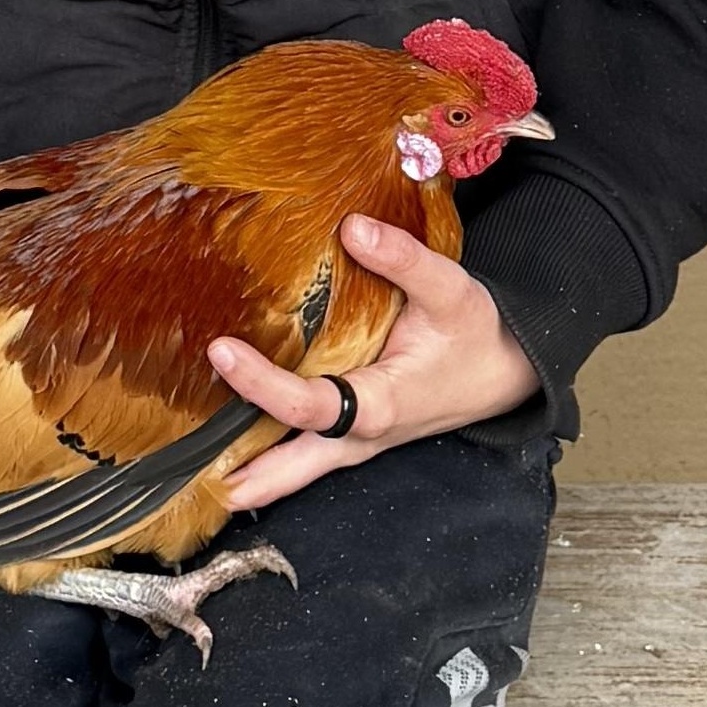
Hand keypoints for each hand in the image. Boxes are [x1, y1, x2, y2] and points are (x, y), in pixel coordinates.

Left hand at [209, 212, 539, 510]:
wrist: (506, 370)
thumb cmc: (476, 332)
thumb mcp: (449, 288)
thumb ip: (402, 259)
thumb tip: (352, 228)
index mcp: (381, 403)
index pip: (309, 405)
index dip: (261, 383)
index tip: (221, 352)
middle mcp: (364, 434)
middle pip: (297, 468)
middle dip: (253, 475)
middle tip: (200, 479)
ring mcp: (359, 442)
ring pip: (300, 472)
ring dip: (257, 476)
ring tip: (202, 479)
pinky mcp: (355, 436)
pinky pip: (308, 454)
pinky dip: (273, 457)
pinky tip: (236, 449)